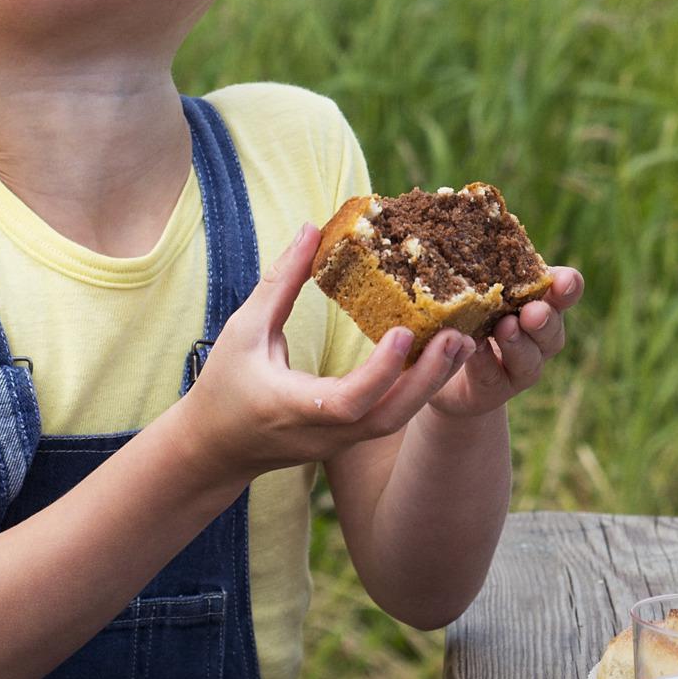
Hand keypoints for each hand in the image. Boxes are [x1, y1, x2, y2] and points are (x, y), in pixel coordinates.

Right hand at [174, 222, 475, 480]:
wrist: (216, 449)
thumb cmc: (225, 386)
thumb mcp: (244, 330)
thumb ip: (279, 282)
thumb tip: (310, 230)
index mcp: (296, 408)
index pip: (349, 400)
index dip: (380, 371)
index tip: (405, 332)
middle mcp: (326, 432)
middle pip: (389, 418)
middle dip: (428, 380)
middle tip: (458, 336)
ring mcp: (341, 441)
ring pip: (397, 420)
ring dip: (431, 383)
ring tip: (461, 342)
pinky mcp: (349, 437)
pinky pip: (390, 415)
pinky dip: (417, 388)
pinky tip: (439, 357)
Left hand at [426, 266, 581, 420]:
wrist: (442, 372)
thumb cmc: (462, 313)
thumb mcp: (471, 284)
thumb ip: (476, 258)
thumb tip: (455, 199)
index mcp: (537, 301)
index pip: (563, 292)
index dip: (567, 287)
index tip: (563, 279)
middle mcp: (536, 337)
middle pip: (553, 329)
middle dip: (545, 318)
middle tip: (531, 310)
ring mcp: (519, 367)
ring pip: (531, 358)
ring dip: (519, 342)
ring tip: (504, 327)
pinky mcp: (494, 389)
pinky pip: (494, 377)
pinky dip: (487, 363)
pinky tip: (475, 349)